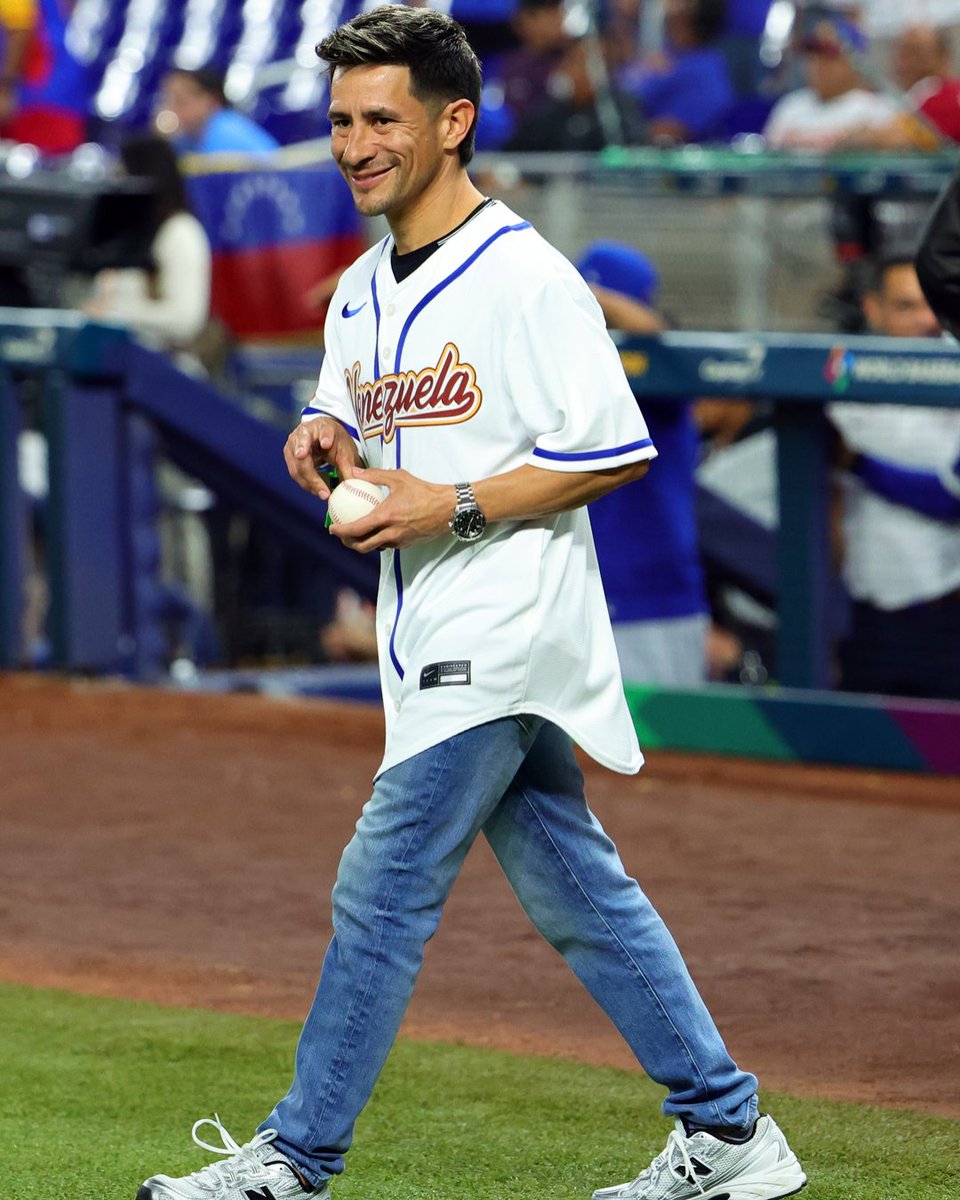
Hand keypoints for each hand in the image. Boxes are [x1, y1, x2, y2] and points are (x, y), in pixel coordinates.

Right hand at [283, 416, 362, 499]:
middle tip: (322, 489)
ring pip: (297, 467)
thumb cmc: (335, 442)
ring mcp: (293, 444)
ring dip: (310, 483)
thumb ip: (348, 466)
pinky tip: (317, 490)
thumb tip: (352, 484)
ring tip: (324, 494)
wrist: (323, 436)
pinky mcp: (290, 456)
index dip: (325, 437)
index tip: (326, 443)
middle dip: (312, 474)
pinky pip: (296, 473)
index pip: (324, 431)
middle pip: (303, 453)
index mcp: (322, 426)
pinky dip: (307, 484)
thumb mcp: (345, 450)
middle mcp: (304, 432)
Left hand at [329, 467, 456, 552]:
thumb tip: (354, 472)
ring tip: (355, 535)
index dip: (341, 531)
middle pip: (362, 545)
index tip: (332, 528)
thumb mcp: (398, 477)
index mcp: (386, 516)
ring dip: (362, 544)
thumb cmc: (423, 491)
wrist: (448, 508)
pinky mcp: (407, 544)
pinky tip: (375, 532)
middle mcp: (391, 532)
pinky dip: (377, 541)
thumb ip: (374, 475)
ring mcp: (399, 541)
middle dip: (348, 543)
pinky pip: (387, 545)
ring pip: (374, 547)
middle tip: (341, 534)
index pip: (357, 529)